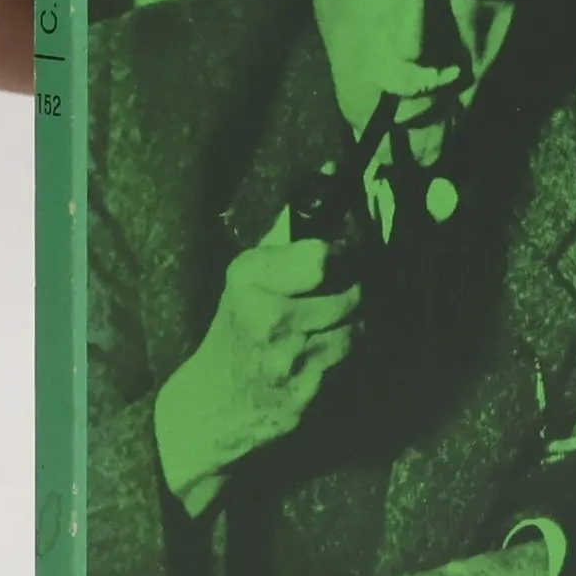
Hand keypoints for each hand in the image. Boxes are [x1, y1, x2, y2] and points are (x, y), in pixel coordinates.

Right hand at [153, 215, 357, 516]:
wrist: (216, 403)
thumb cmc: (237, 327)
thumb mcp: (246, 274)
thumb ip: (288, 231)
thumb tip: (333, 172)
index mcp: (249, 279)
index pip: (321, 258)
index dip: (342, 255)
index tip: (343, 257)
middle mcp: (268, 318)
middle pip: (352, 292)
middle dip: (358, 288)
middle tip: (349, 289)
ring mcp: (289, 360)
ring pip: (359, 327)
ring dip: (357, 321)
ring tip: (336, 320)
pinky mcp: (308, 393)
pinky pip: (351, 360)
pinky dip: (348, 351)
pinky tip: (328, 349)